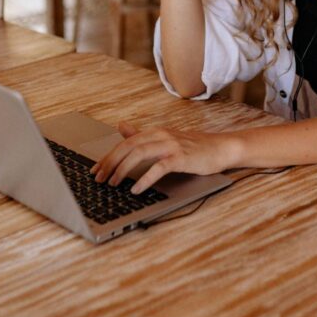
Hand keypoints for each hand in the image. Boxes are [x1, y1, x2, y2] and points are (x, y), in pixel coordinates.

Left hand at [92, 120, 237, 193]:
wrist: (221, 148)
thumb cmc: (194, 147)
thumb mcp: (165, 139)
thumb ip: (142, 135)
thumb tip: (121, 127)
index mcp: (155, 132)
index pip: (125, 142)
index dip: (108, 156)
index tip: (95, 170)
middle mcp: (161, 135)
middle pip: (128, 146)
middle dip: (110, 163)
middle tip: (99, 179)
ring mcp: (171, 145)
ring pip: (139, 154)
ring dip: (123, 170)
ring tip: (113, 184)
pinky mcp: (181, 158)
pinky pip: (159, 168)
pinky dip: (145, 179)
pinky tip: (136, 189)